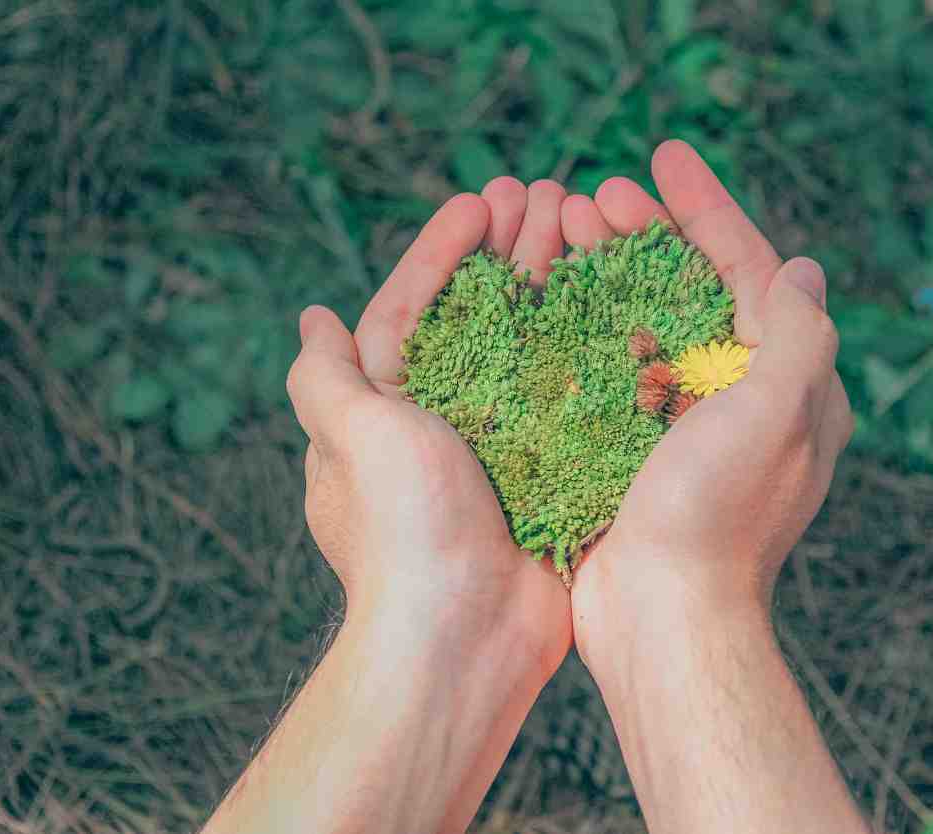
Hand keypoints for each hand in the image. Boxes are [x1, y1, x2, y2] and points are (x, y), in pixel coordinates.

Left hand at [285, 180, 572, 830]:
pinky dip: (592, 350)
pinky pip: (574, 397)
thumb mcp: (353, 439)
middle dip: (507, 255)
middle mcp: (444, 425)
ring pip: (532, 348)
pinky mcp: (552, 474)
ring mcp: (502, 449)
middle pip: (479, 317)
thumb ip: (326, 378)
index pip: (413, 308)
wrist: (466, 638)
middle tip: (545, 196)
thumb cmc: (404, 532)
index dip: (444, 250)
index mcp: (388, 411)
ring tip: (584, 227)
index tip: (481, 200)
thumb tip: (311, 319)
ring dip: (552, 286)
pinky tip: (621, 305)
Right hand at [561, 140, 853, 656]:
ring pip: (649, 326)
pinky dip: (587, 330)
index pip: (752, 272)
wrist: (661, 619)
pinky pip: (615, 371)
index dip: (708, 209)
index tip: (663, 156)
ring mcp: (688, 427)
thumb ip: (798, 333)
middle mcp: (744, 400)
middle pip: (695, 291)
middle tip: (593, 196)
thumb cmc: (719, 515)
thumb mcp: (777, 412)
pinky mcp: (637, 451)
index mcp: (790, 386)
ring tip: (562, 231)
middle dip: (648, 235)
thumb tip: (805, 270)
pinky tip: (551, 300)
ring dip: (609, 274)